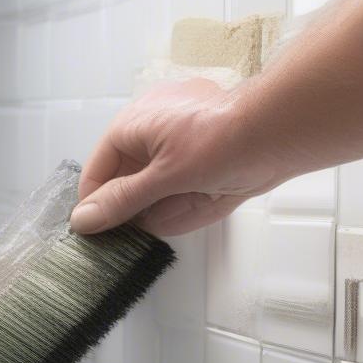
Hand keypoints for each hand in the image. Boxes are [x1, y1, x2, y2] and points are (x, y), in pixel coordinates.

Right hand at [70, 78, 279, 236]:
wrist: (278, 132)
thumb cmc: (222, 139)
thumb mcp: (164, 176)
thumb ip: (121, 201)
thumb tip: (83, 221)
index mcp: (131, 126)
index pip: (96, 174)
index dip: (97, 207)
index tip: (100, 237)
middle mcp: (148, 134)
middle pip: (125, 186)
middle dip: (146, 208)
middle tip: (165, 214)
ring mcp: (174, 146)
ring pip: (155, 194)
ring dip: (172, 206)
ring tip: (198, 196)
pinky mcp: (198, 160)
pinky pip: (179, 191)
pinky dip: (189, 203)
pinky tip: (209, 195)